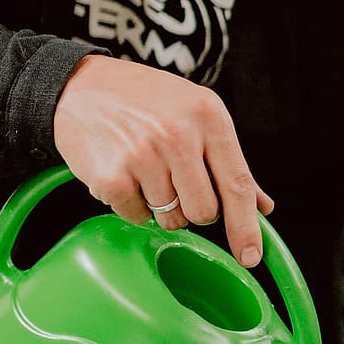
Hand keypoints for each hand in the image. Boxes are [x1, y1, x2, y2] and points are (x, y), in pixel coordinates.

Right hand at [53, 55, 273, 266]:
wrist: (80, 87)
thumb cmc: (145, 102)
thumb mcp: (195, 115)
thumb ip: (230, 163)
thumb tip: (264, 207)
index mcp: (208, 115)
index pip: (238, 185)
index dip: (247, 228)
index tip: (250, 257)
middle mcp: (178, 134)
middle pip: (204, 213)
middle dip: (192, 208)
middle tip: (174, 180)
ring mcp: (143, 155)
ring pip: (171, 219)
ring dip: (160, 206)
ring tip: (144, 170)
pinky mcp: (112, 176)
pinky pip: (137, 218)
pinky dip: (130, 205)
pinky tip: (122, 173)